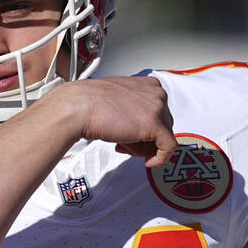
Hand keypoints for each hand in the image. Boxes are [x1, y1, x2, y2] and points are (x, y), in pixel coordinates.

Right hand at [48, 76, 176, 166]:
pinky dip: (160, 159)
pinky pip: (168, 148)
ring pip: (163, 138)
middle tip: (124, 141)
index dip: (146, 128)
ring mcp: (157, 108)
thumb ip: (135, 109)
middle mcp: (157, 94)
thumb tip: (140, 127)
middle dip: (144, 138)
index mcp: (150, 85)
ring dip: (143, 147)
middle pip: (163, 126)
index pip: (160, 113)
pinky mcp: (155, 125)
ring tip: (122, 143)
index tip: (133, 135)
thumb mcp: (119, 100)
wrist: (79, 107)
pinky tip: (148, 162)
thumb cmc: (91, 103)